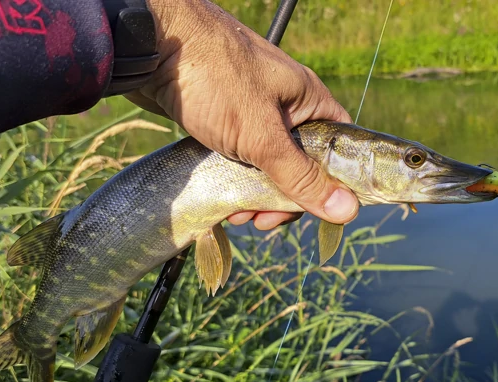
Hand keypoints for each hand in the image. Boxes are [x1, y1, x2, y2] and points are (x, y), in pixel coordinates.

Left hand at [125, 0, 359, 229]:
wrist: (149, 46)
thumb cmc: (214, 79)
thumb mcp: (262, 136)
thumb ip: (301, 176)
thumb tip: (348, 211)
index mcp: (309, 100)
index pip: (337, 148)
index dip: (333, 183)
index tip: (314, 210)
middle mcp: (287, 106)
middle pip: (302, 163)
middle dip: (285, 197)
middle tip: (263, 220)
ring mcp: (254, 113)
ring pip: (269, 165)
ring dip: (257, 195)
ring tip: (238, 214)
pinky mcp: (225, 120)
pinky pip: (242, 158)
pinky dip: (236, 181)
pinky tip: (224, 201)